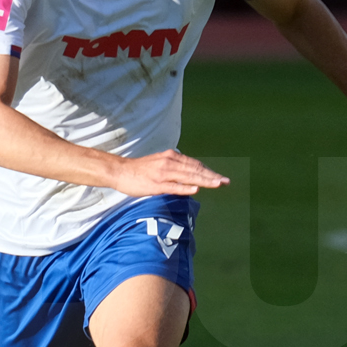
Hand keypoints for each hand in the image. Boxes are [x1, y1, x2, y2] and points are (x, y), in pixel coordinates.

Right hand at [111, 150, 229, 196]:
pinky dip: (185, 187)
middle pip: (195, 170)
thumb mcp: (160, 164)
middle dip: (212, 176)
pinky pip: (173, 186)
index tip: (221, 178)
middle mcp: (169, 162)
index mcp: (171, 157)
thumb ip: (174, 168)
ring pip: (188, 177)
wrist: (120, 171)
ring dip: (204, 180)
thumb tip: (188, 176)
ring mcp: (163, 173)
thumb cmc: (140, 170)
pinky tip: (196, 189)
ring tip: (218, 184)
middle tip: (226, 182)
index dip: (209, 172)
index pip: (195, 165)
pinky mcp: (156, 184)